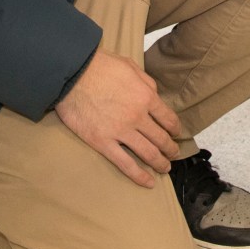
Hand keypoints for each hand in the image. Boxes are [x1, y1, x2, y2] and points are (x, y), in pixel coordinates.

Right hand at [53, 51, 184, 187]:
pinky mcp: (103, 142)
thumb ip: (146, 82)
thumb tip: (154, 95)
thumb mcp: (131, 66)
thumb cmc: (101, 66)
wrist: (73, 73)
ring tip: (164, 168)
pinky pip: (125, 163)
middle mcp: (138, 116)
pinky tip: (148, 182)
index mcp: (146, 96)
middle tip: (174, 154)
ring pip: (147, 153)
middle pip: (160, 138)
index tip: (176, 134)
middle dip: (170, 148)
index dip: (175, 128)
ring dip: (160, 163)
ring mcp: (121, 131)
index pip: (168, 118)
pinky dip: (139, 175)